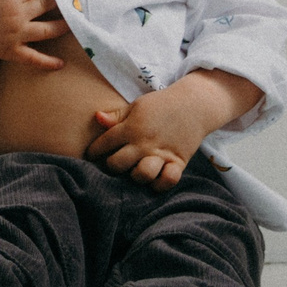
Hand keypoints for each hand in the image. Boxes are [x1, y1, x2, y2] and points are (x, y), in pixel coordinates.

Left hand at [84, 87, 212, 187]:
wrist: (195, 104)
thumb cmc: (161, 104)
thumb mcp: (137, 106)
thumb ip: (117, 116)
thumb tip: (97, 117)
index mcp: (131, 127)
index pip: (104, 144)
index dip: (93, 151)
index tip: (91, 155)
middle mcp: (144, 142)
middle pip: (117, 164)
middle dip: (111, 167)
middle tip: (114, 164)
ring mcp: (162, 153)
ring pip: (141, 175)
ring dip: (135, 176)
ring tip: (135, 170)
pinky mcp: (179, 162)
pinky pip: (168, 180)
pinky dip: (161, 183)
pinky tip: (156, 177)